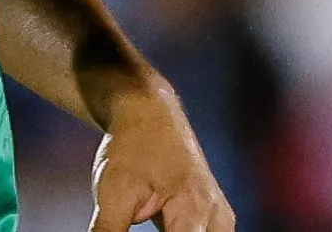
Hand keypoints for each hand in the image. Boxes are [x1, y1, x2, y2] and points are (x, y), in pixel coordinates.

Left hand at [88, 80, 231, 231]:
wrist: (148, 112)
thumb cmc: (131, 148)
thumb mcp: (113, 196)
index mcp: (195, 214)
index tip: (131, 229)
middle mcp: (216, 219)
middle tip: (136, 227)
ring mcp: (218, 217)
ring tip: (142, 224)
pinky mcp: (211, 217)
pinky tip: (160, 231)